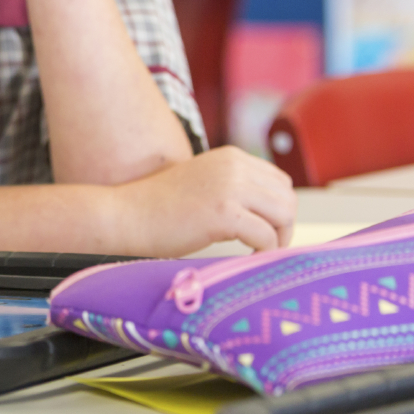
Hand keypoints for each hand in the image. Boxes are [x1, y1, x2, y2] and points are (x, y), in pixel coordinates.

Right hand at [112, 146, 295, 256]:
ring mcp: (230, 187)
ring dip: (278, 238)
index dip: (278, 210)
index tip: (264, 230)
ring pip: (284, 215)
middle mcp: (234, 166)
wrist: (125, 216)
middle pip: (288, 198)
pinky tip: (246, 256)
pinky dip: (264, 251)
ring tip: (257, 251)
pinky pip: (266, 236)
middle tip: (264, 246)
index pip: (280, 182)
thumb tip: (271, 213)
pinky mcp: (224, 213)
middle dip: (282, 226)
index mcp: (231, 157)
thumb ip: (234, 187)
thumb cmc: (159, 208)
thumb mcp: (204, 183)